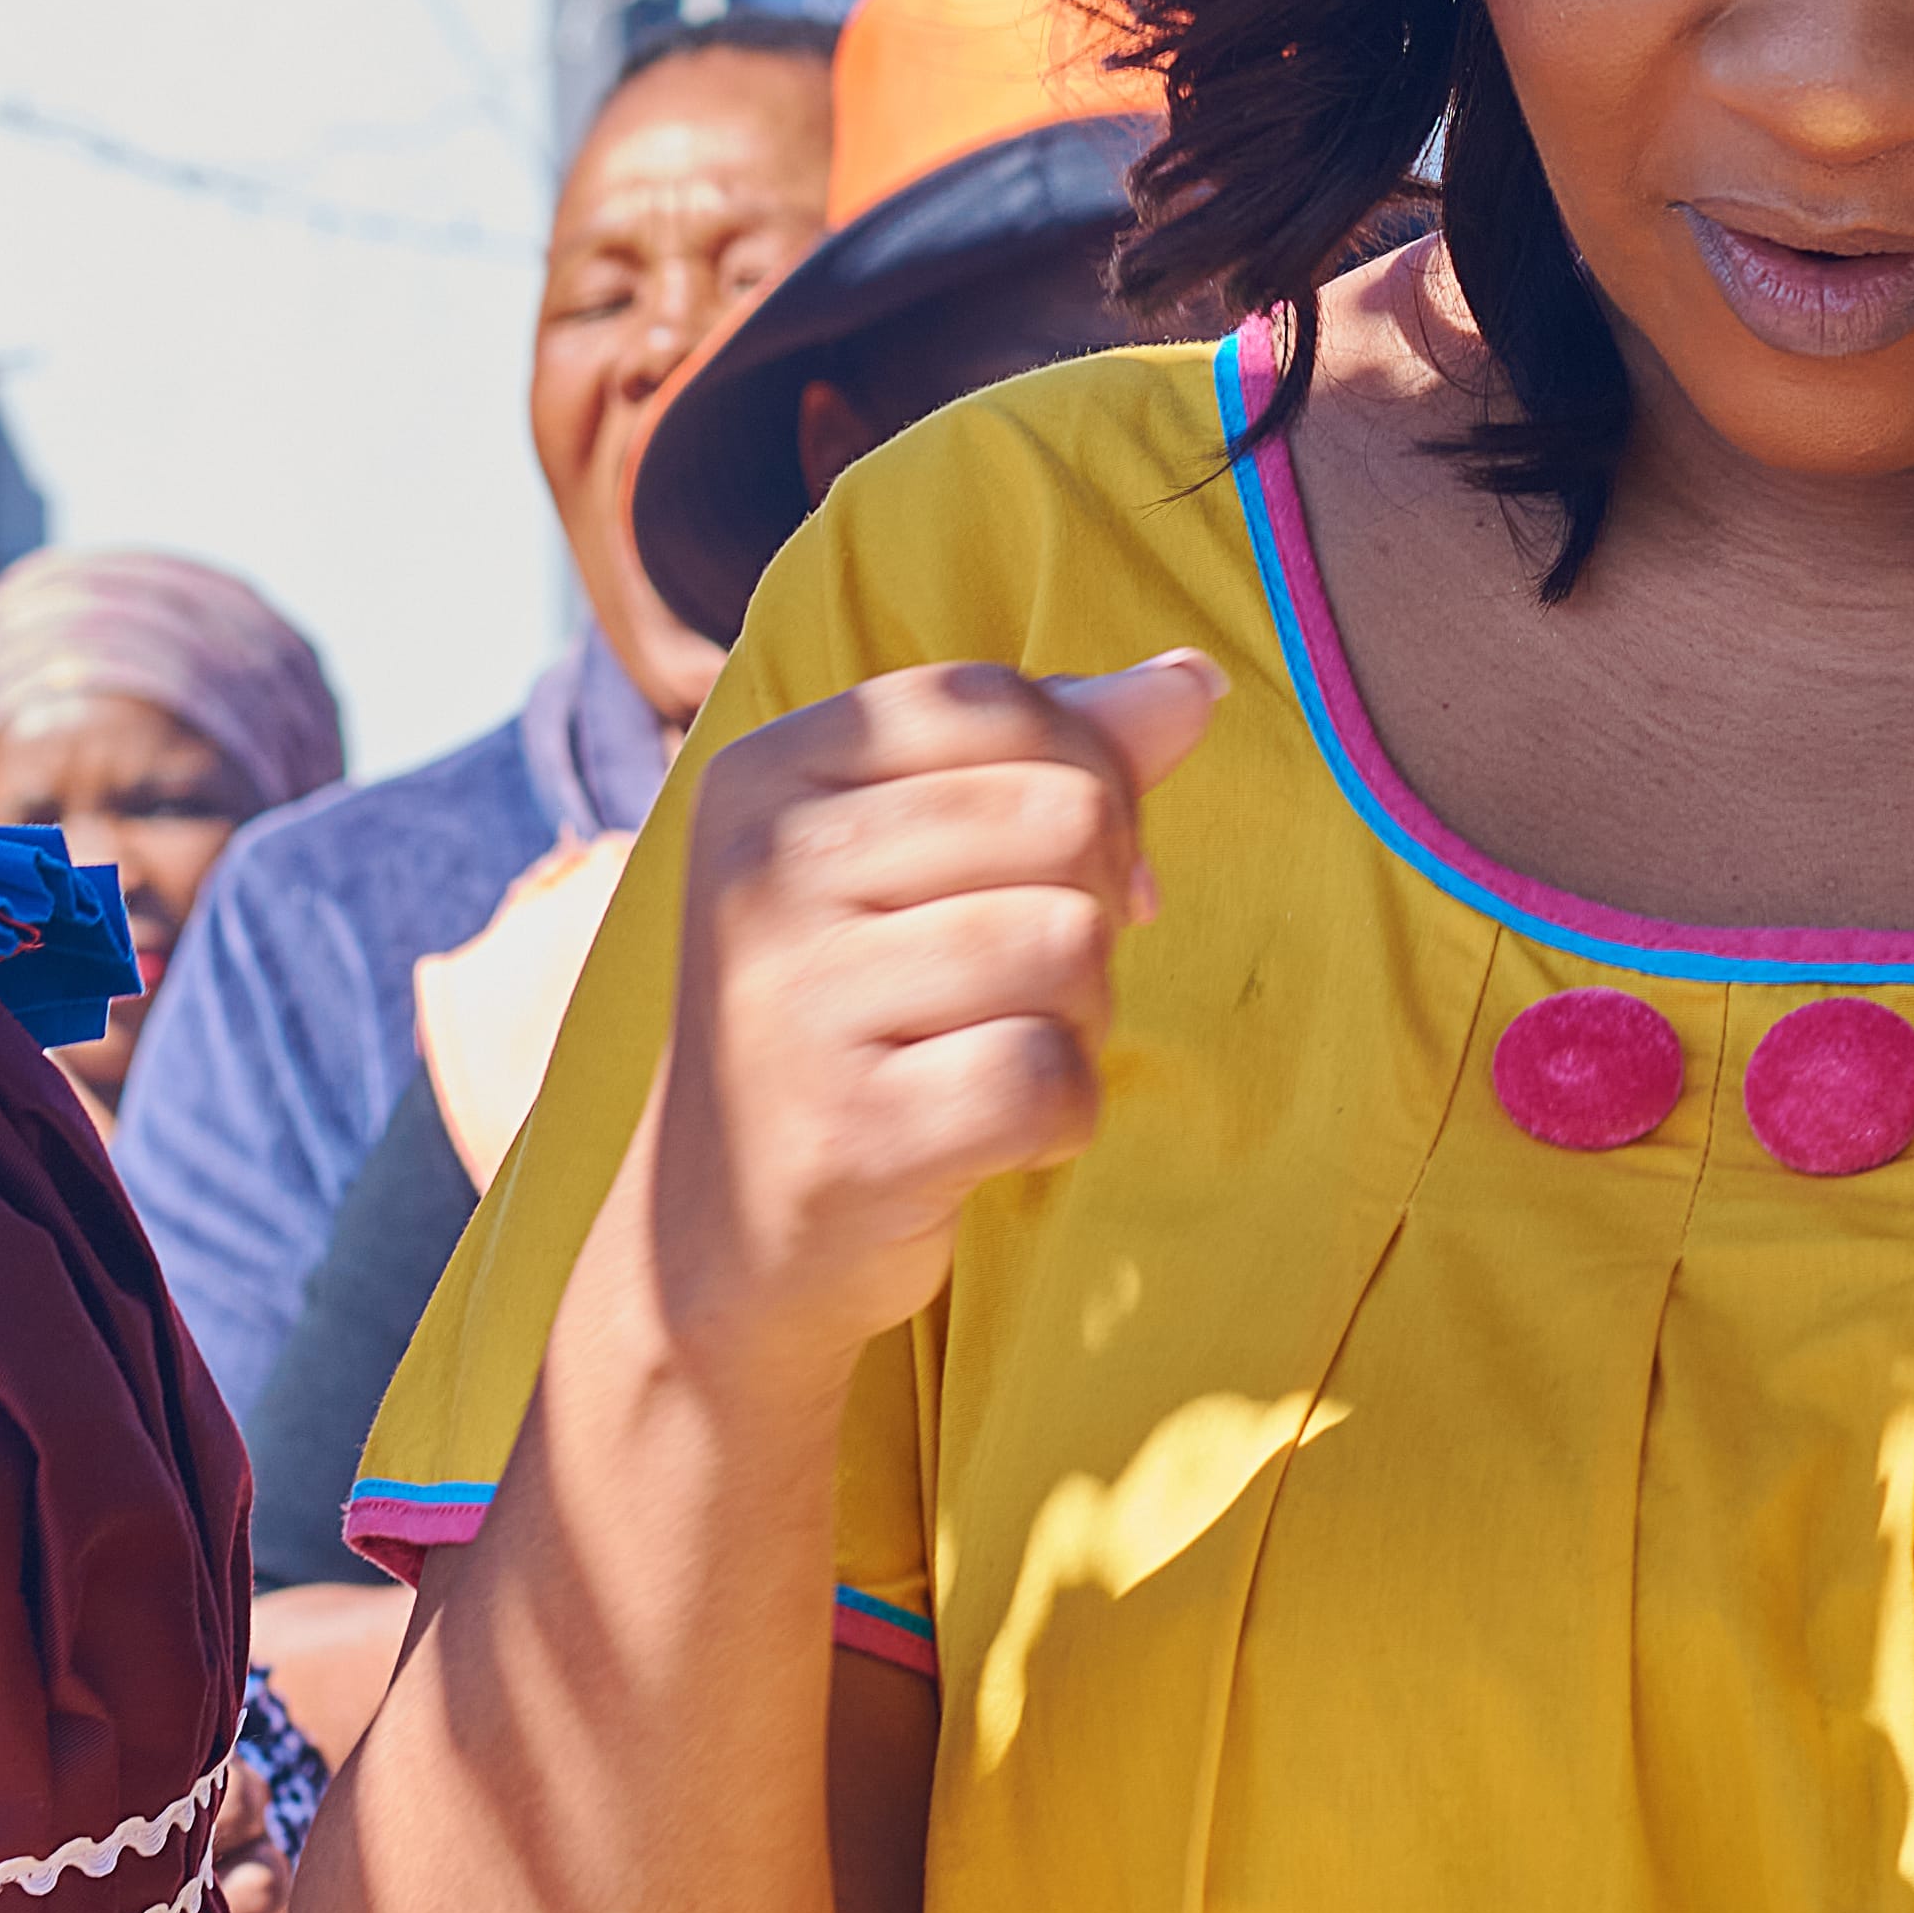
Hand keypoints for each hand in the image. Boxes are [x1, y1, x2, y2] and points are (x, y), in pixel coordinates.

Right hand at [648, 653, 1217, 1390]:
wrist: (721, 1232)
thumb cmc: (848, 1018)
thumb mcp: (911, 863)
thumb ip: (1051, 757)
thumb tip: (1192, 680)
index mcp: (762, 776)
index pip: (995, 702)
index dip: (1074, 780)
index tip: (1035, 872)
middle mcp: (760, 872)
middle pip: (1065, 816)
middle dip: (1084, 908)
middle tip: (1001, 987)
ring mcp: (794, 1001)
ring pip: (1075, 944)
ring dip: (1075, 1017)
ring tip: (979, 1054)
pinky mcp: (851, 1131)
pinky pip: (1054, 1078)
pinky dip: (1058, 1118)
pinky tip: (981, 1135)